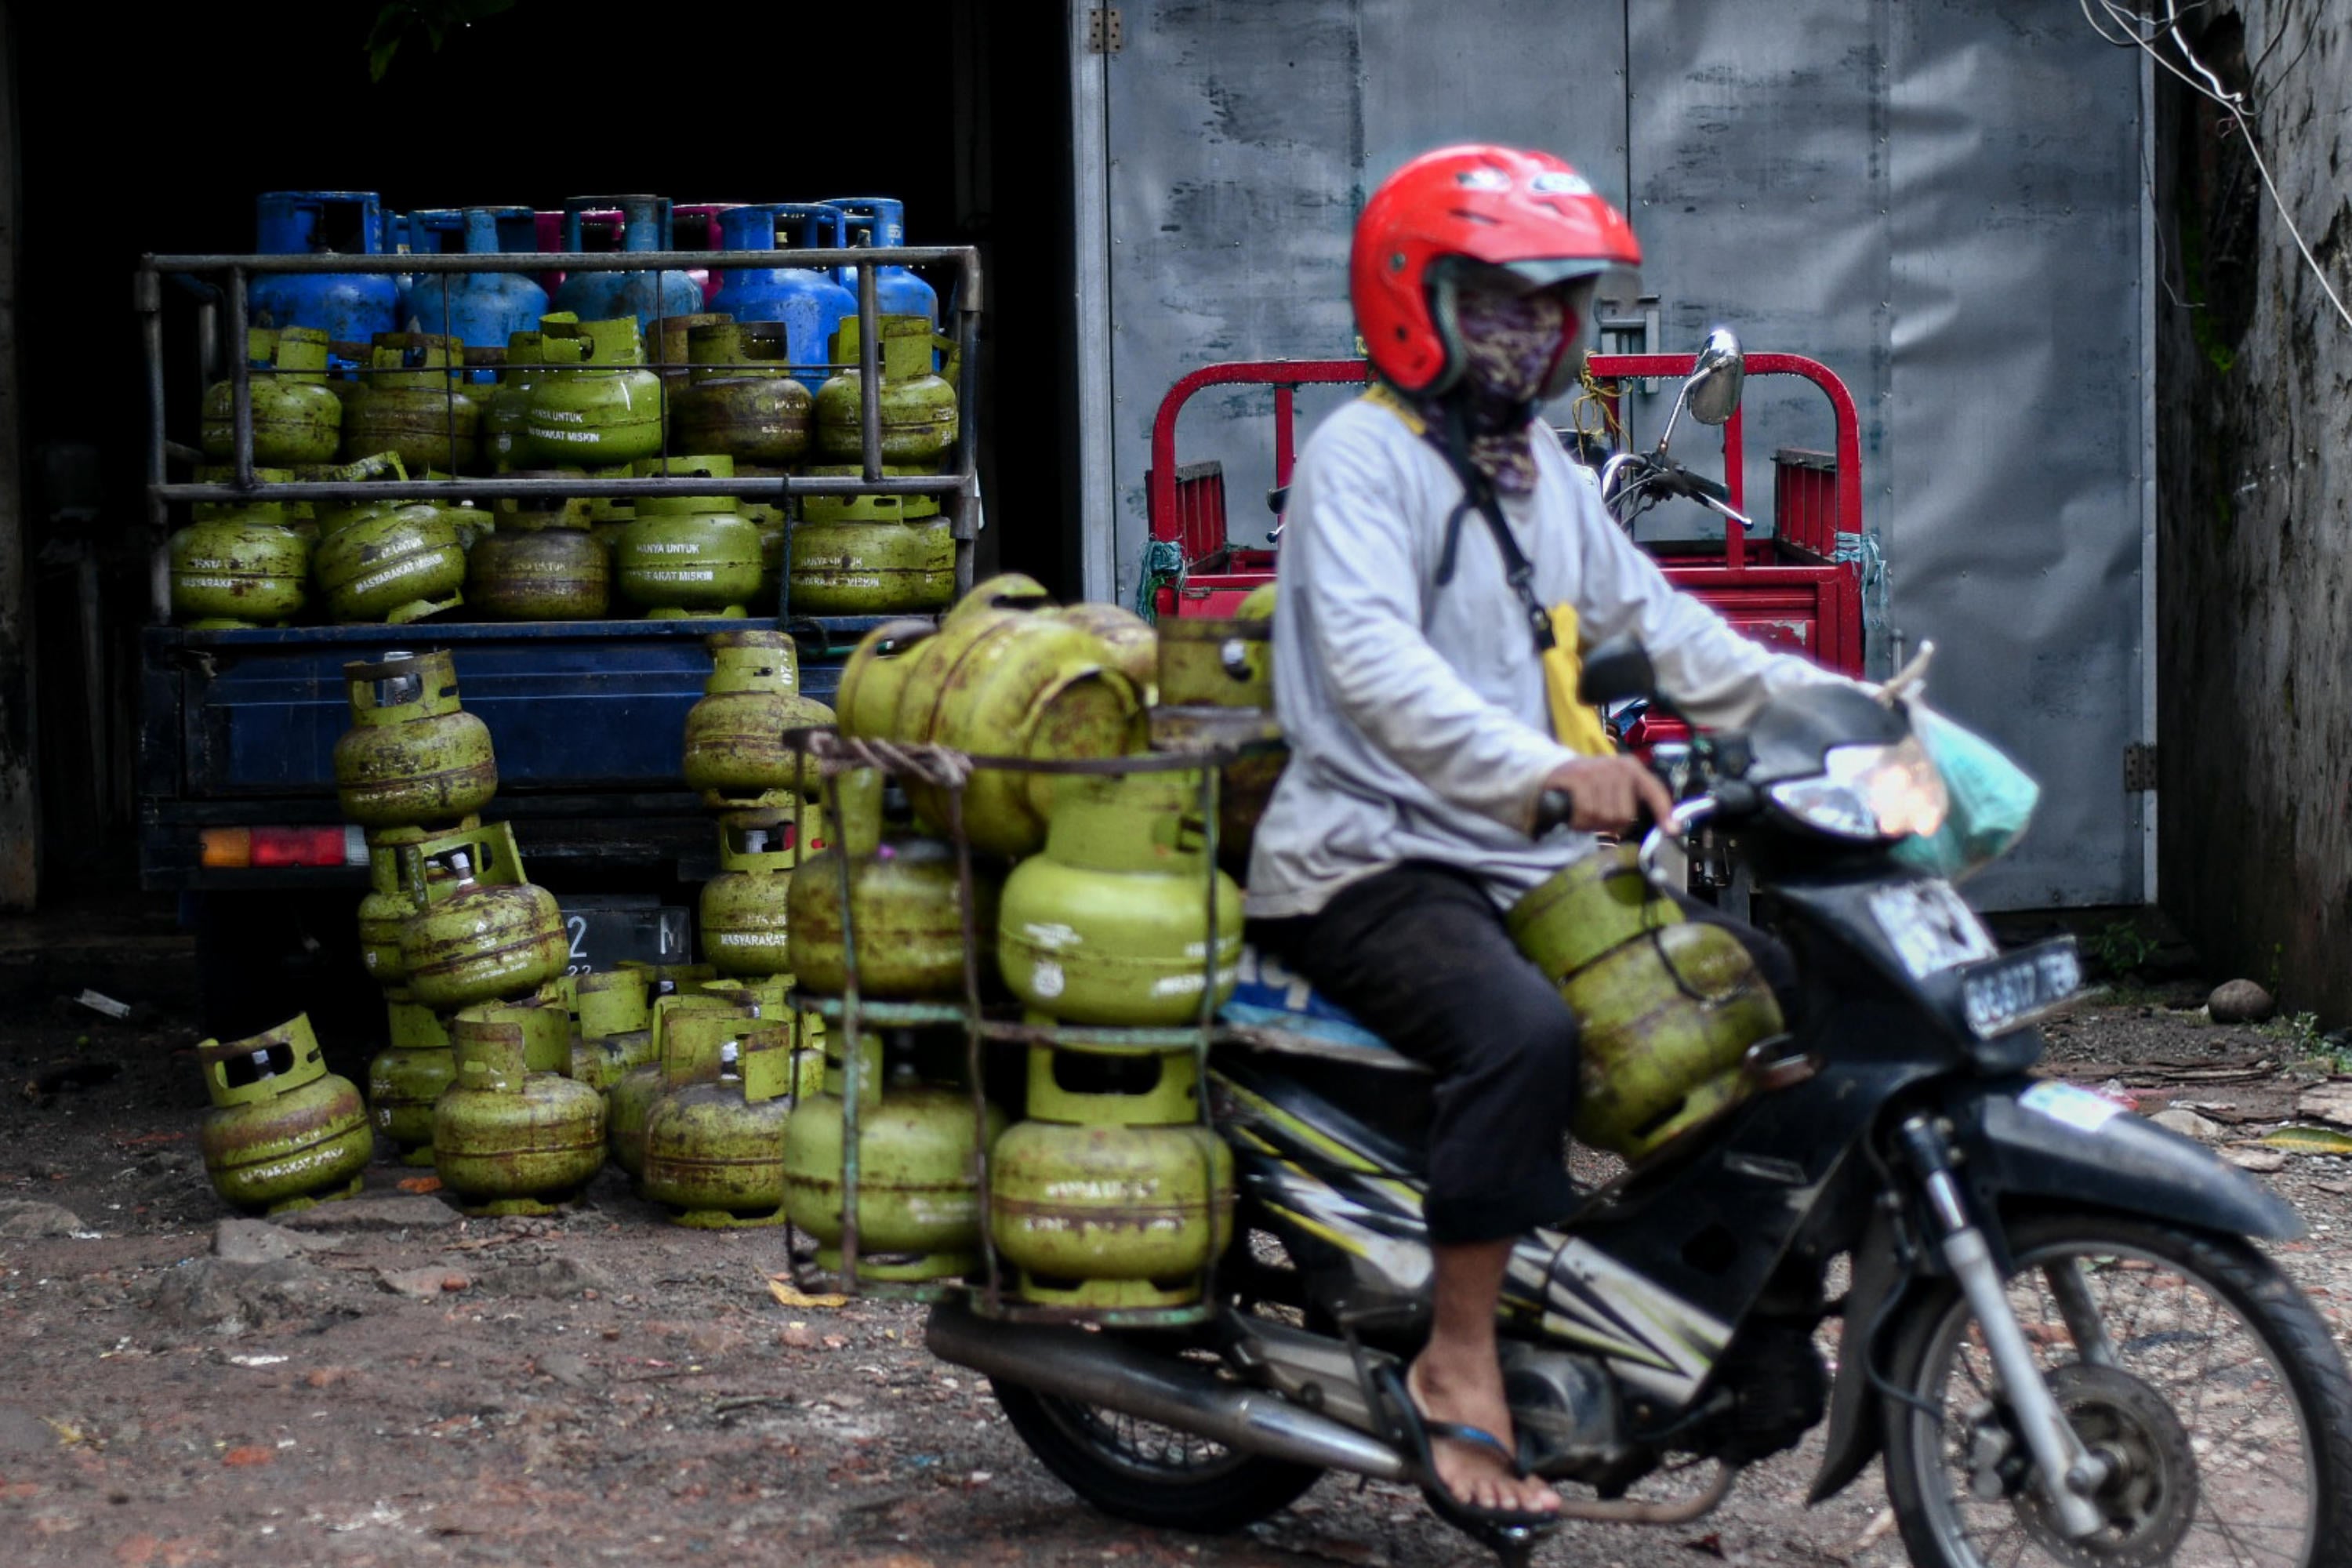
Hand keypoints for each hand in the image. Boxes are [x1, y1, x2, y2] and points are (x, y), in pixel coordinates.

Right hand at [1540, 755, 1675, 834]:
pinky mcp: (1578, 777)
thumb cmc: (1589, 786)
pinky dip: (1578, 821)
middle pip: (1624, 815)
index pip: (1654, 792)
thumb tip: (1667, 828)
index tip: (1672, 831)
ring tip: (1583, 813)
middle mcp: (1618, 767)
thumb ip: (1634, 804)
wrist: (1553, 770)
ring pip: (1604, 817)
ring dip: (1591, 824)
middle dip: (1608, 824)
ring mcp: (1597, 770)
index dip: (1664, 813)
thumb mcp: (1614, 789)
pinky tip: (1574, 814)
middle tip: (1596, 818)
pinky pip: (1586, 813)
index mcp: (1632, 769)